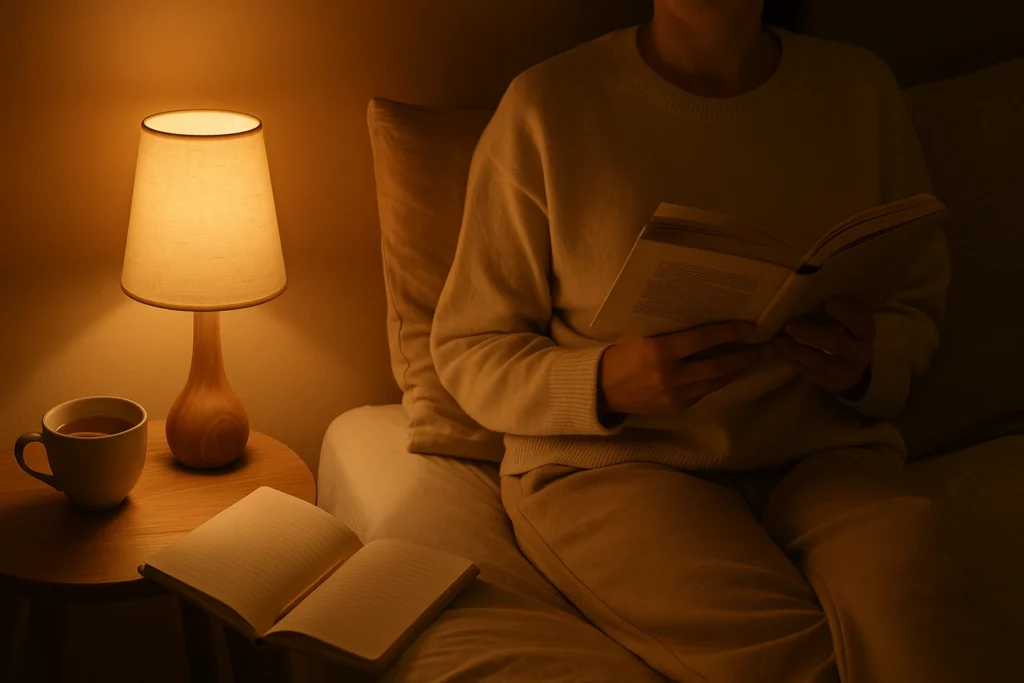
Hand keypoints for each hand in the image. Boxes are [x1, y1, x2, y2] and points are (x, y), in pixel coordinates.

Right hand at [599, 321, 769, 415]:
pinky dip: (719, 381)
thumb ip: (673, 334)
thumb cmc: (622, 355)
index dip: (729, 332)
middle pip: (719, 365)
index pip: (703, 339)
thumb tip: (706, 323)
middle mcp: (671, 376)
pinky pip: (705, 392)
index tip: (750, 327)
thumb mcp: (644, 337)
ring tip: (755, 359)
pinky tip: (730, 372)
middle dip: (746, 356)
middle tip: (767, 347)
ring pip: (717, 381)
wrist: (602, 390)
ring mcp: (675, 395)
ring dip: (738, 370)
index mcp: (660, 352)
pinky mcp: (677, 407)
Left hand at [773, 298, 874, 394]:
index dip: (845, 313)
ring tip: (778, 341)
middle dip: (811, 334)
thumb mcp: (849, 324)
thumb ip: (837, 313)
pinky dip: (795, 362)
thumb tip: (805, 296)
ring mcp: (847, 371)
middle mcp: (860, 353)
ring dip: (798, 351)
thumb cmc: (846, 335)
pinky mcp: (832, 383)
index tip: (827, 303)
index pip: (861, 323)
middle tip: (789, 326)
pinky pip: (812, 374)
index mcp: (866, 333)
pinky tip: (781, 353)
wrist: (855, 369)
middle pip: (838, 344)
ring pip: (822, 362)